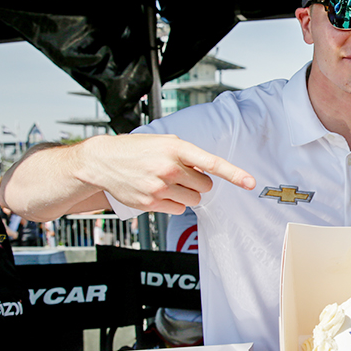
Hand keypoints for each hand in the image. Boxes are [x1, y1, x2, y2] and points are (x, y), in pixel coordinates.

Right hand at [82, 134, 255, 214]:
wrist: (101, 162)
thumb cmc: (134, 150)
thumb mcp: (161, 141)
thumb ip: (186, 153)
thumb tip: (205, 170)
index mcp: (175, 148)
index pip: (211, 163)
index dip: (234, 173)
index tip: (250, 182)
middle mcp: (169, 167)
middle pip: (205, 186)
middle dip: (198, 183)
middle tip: (181, 176)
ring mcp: (159, 187)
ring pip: (194, 200)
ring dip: (186, 194)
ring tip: (166, 183)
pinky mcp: (151, 202)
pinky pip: (178, 209)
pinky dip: (172, 203)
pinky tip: (157, 192)